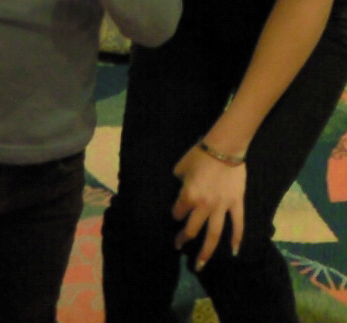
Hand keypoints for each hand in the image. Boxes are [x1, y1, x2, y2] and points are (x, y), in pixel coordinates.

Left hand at [172, 145, 245, 270]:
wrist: (225, 147)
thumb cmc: (200, 154)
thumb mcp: (181, 166)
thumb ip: (179, 180)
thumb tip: (182, 186)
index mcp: (189, 196)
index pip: (178, 212)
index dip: (175, 213)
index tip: (176, 213)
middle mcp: (204, 206)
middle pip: (192, 229)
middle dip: (183, 239)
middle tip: (178, 246)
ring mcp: (222, 207)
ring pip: (213, 235)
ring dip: (206, 251)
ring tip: (201, 265)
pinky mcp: (237, 204)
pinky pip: (238, 224)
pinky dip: (237, 239)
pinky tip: (235, 252)